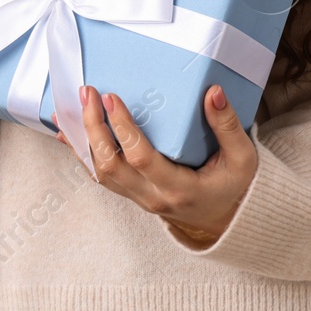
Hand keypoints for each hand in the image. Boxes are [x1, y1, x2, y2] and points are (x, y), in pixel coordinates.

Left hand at [52, 83, 257, 245]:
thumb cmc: (235, 187)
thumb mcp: (242, 157)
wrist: (226, 218)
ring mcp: (139, 198)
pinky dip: (82, 154)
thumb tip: (213, 92)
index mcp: (179, 188)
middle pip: (110, 165)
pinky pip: (101, 176)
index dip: (123, 128)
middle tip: (88, 94)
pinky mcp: (133, 194)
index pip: (141, 158)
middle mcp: (152, 197)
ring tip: (69, 110)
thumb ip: (228, 126)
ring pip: (99, 172)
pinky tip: (71, 135)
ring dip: (82, 140)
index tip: (113, 98)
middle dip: (94, 128)